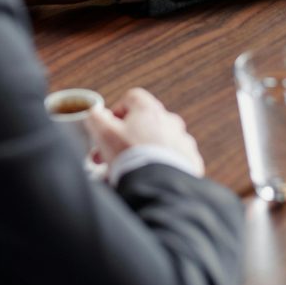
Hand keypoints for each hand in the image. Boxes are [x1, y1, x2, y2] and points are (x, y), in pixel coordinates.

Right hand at [86, 88, 204, 175]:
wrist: (159, 186)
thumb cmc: (131, 157)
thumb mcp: (104, 134)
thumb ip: (96, 118)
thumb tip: (95, 112)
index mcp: (149, 109)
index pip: (132, 98)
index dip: (117, 111)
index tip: (109, 128)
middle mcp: (169, 120)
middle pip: (145, 122)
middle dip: (127, 137)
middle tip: (112, 155)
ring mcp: (182, 140)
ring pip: (160, 141)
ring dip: (145, 151)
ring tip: (131, 170)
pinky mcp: (190, 160)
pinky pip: (174, 158)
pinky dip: (162, 165)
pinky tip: (150, 177)